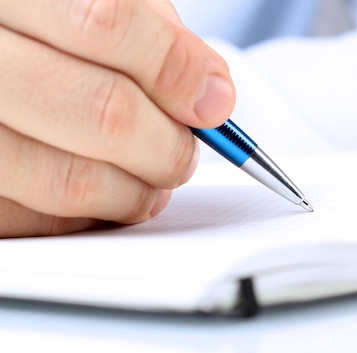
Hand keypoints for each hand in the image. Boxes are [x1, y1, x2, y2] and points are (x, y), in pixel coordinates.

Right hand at [0, 0, 234, 236]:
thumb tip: (210, 97)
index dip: (177, 69)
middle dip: (169, 145)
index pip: (107, 22)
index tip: (213, 101)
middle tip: (185, 151)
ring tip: (151, 177)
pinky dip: (93, 215)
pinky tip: (104, 190)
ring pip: (74, 181)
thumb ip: (148, 29)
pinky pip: (40, 221)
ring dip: (138, 191)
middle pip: (106, 114)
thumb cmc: (36, 25)